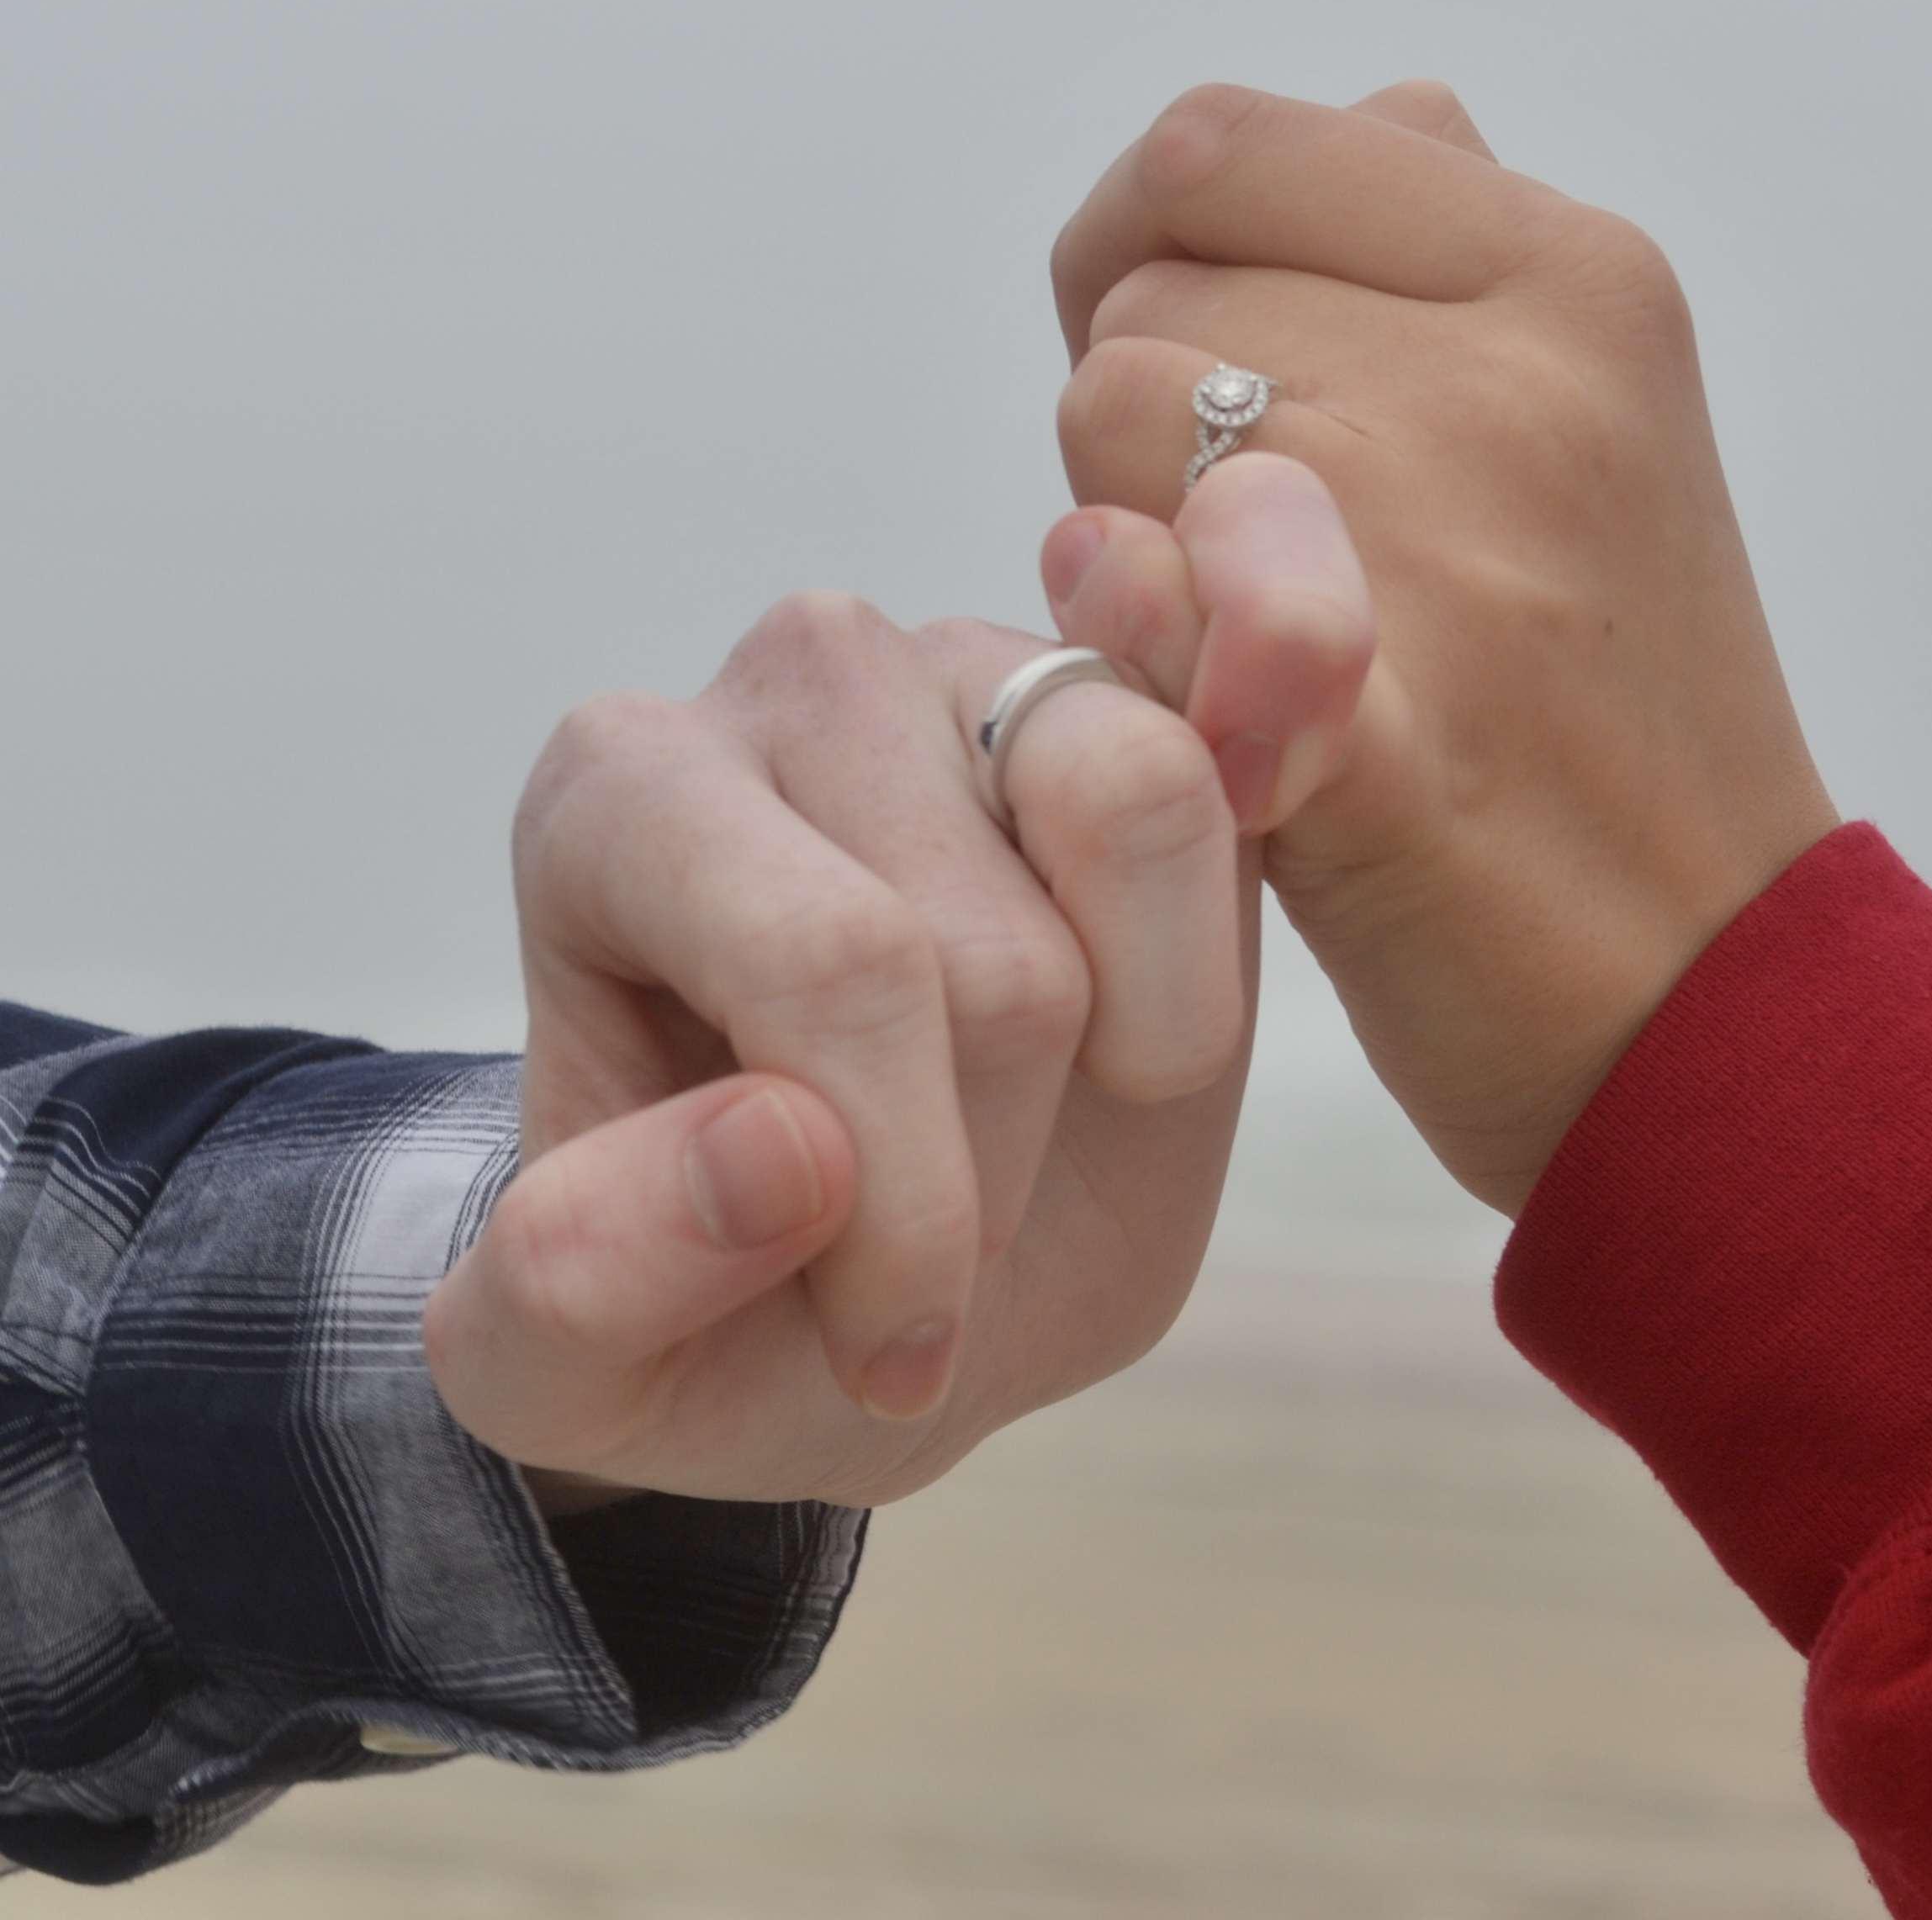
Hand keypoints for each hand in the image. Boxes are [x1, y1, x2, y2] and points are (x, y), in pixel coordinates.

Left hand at [422, 453, 1372, 1510]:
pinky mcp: (1142, 690)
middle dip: (995, 1168)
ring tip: (1052, 1112)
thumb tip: (775, 1154)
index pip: (829, 962)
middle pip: (995, 948)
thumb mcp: (583, 1376)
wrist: (887, 1256)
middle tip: (947, 1253)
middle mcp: (797, 680)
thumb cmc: (716, 1287)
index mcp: (618, 798)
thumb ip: (583, 1286)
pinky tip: (1153, 1028)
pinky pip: (1242, 758)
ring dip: (1143, 1040)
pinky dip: (1231, 912)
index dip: (903, 1202)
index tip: (894, 1357)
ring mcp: (987, 661)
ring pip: (1137, 801)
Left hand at [1049, 81, 1838, 1216]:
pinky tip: (1197, 701)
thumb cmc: (1611, 713)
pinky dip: (1123, 637)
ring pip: (1104, 420)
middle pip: (1143, 288)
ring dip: (1123, 524)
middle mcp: (1523, 372)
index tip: (1168, 364)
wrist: (1714, 998)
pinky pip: (1136, 591)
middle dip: (1137, 409)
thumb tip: (1378, 107)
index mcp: (1578, 274)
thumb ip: (1466, 255)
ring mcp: (1458, 546)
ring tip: (1241, 632)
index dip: (1139, 247)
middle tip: (1231, 545)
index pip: (1225, 146)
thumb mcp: (1606, 422)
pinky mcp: (1379, 731)